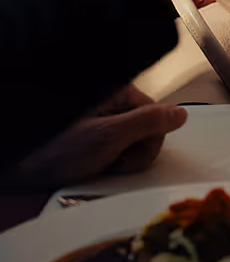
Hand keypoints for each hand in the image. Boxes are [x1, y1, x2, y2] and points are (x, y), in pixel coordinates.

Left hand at [3, 86, 186, 188]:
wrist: (17, 167)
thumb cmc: (53, 150)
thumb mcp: (106, 138)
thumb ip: (147, 123)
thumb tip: (180, 114)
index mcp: (120, 93)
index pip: (158, 118)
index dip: (146, 144)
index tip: (125, 157)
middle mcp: (114, 102)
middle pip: (147, 131)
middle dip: (131, 154)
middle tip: (107, 163)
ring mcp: (104, 120)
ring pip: (132, 144)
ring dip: (117, 162)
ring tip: (93, 166)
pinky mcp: (95, 136)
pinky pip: (116, 151)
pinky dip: (105, 165)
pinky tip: (89, 168)